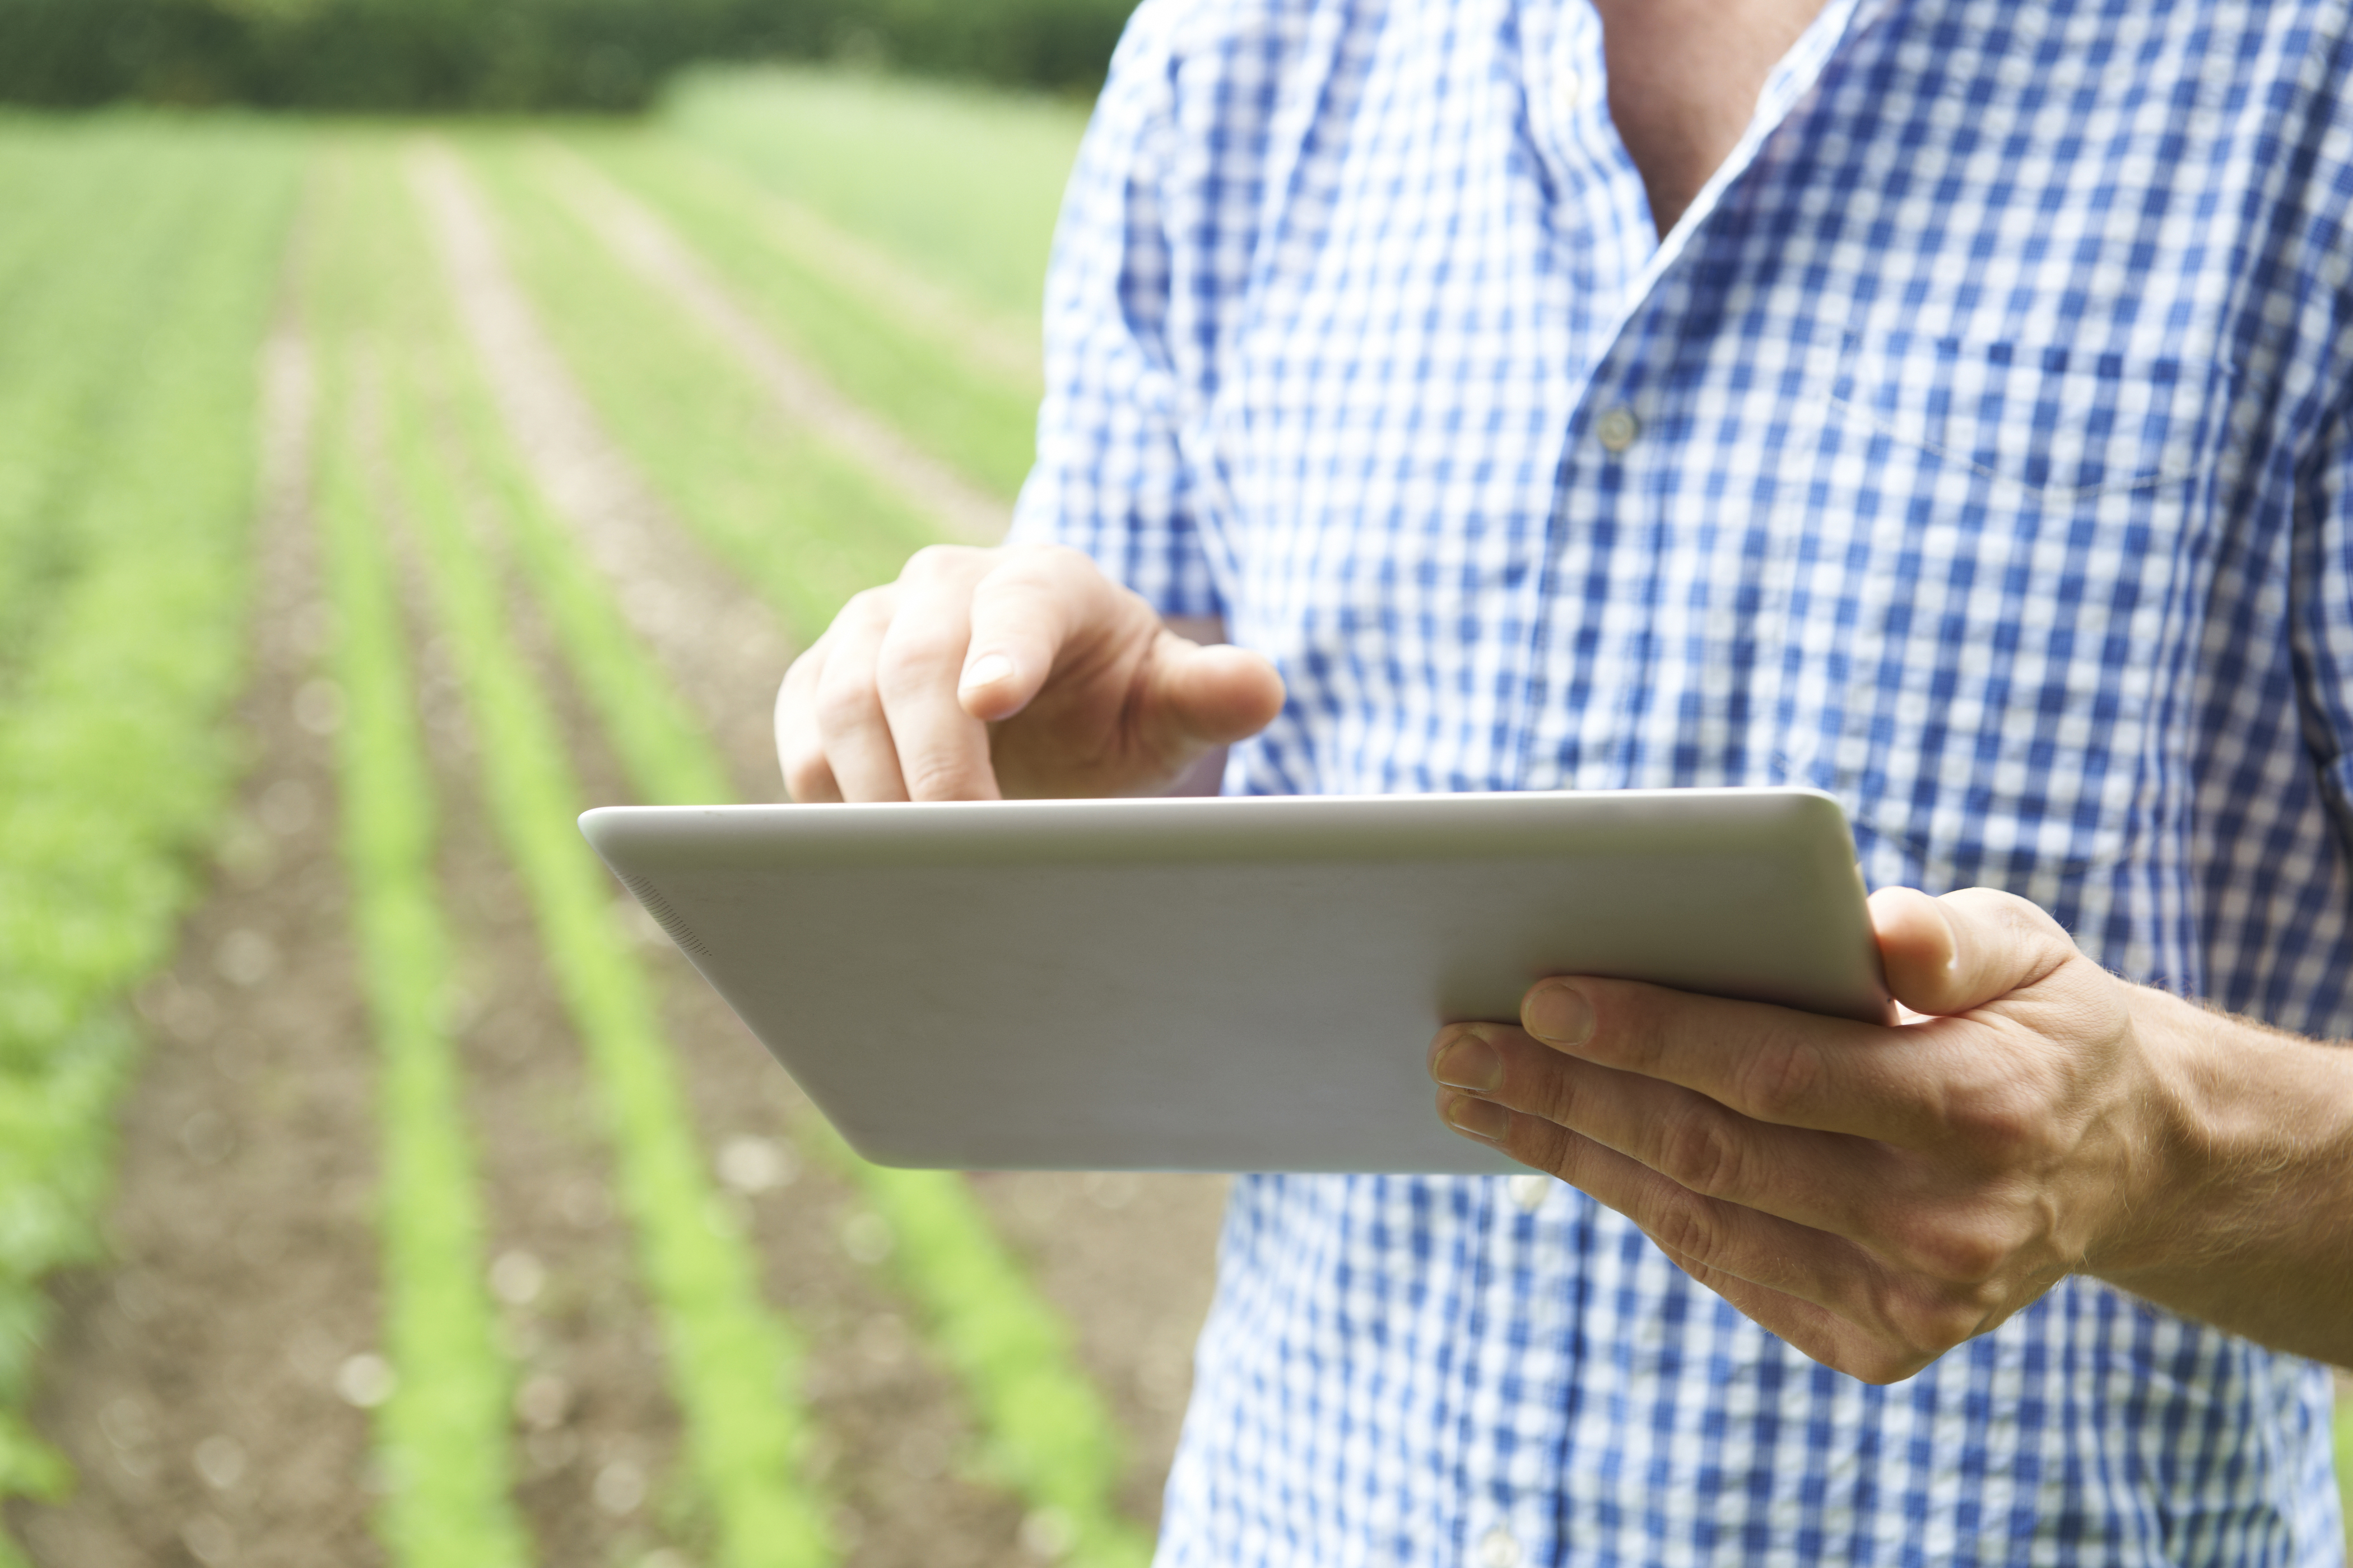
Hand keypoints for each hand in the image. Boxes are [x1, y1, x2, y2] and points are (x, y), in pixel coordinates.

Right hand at [775, 543, 1283, 801]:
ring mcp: (868, 627)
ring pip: (840, 700)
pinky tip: (871, 849)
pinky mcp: (817, 680)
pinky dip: (827, 798)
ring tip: (921, 863)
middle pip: (911, 663)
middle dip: (933, 762)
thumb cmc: (1111, 708)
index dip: (1001, 651)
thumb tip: (1261, 688)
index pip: (1016, 607)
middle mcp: (942, 587)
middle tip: (964, 843)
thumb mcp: (1167, 706)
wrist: (1041, 711)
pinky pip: (801, 737)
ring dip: (875, 789)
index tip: (991, 702)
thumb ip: (1209, 694)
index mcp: (1040, 581)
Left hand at [1427, 887, 2189, 1382]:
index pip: (1776, 1073)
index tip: (1538, 993)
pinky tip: (1564, 1145)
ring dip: (1570, 1153)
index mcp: (1980, 1112)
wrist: (2119, 1160)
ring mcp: (1910, 1301)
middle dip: (1566, 1095)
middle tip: (1457, 1046)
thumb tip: (1875, 931)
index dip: (1650, 1034)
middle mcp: (1945, 1226)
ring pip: (1697, 1219)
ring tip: (1476, 1094)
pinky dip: (1634, 1198)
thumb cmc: (2035, 1022)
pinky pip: (1722, 1263)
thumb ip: (1948, 939)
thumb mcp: (2027, 949)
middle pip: (1710, 1153)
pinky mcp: (1876, 1344)